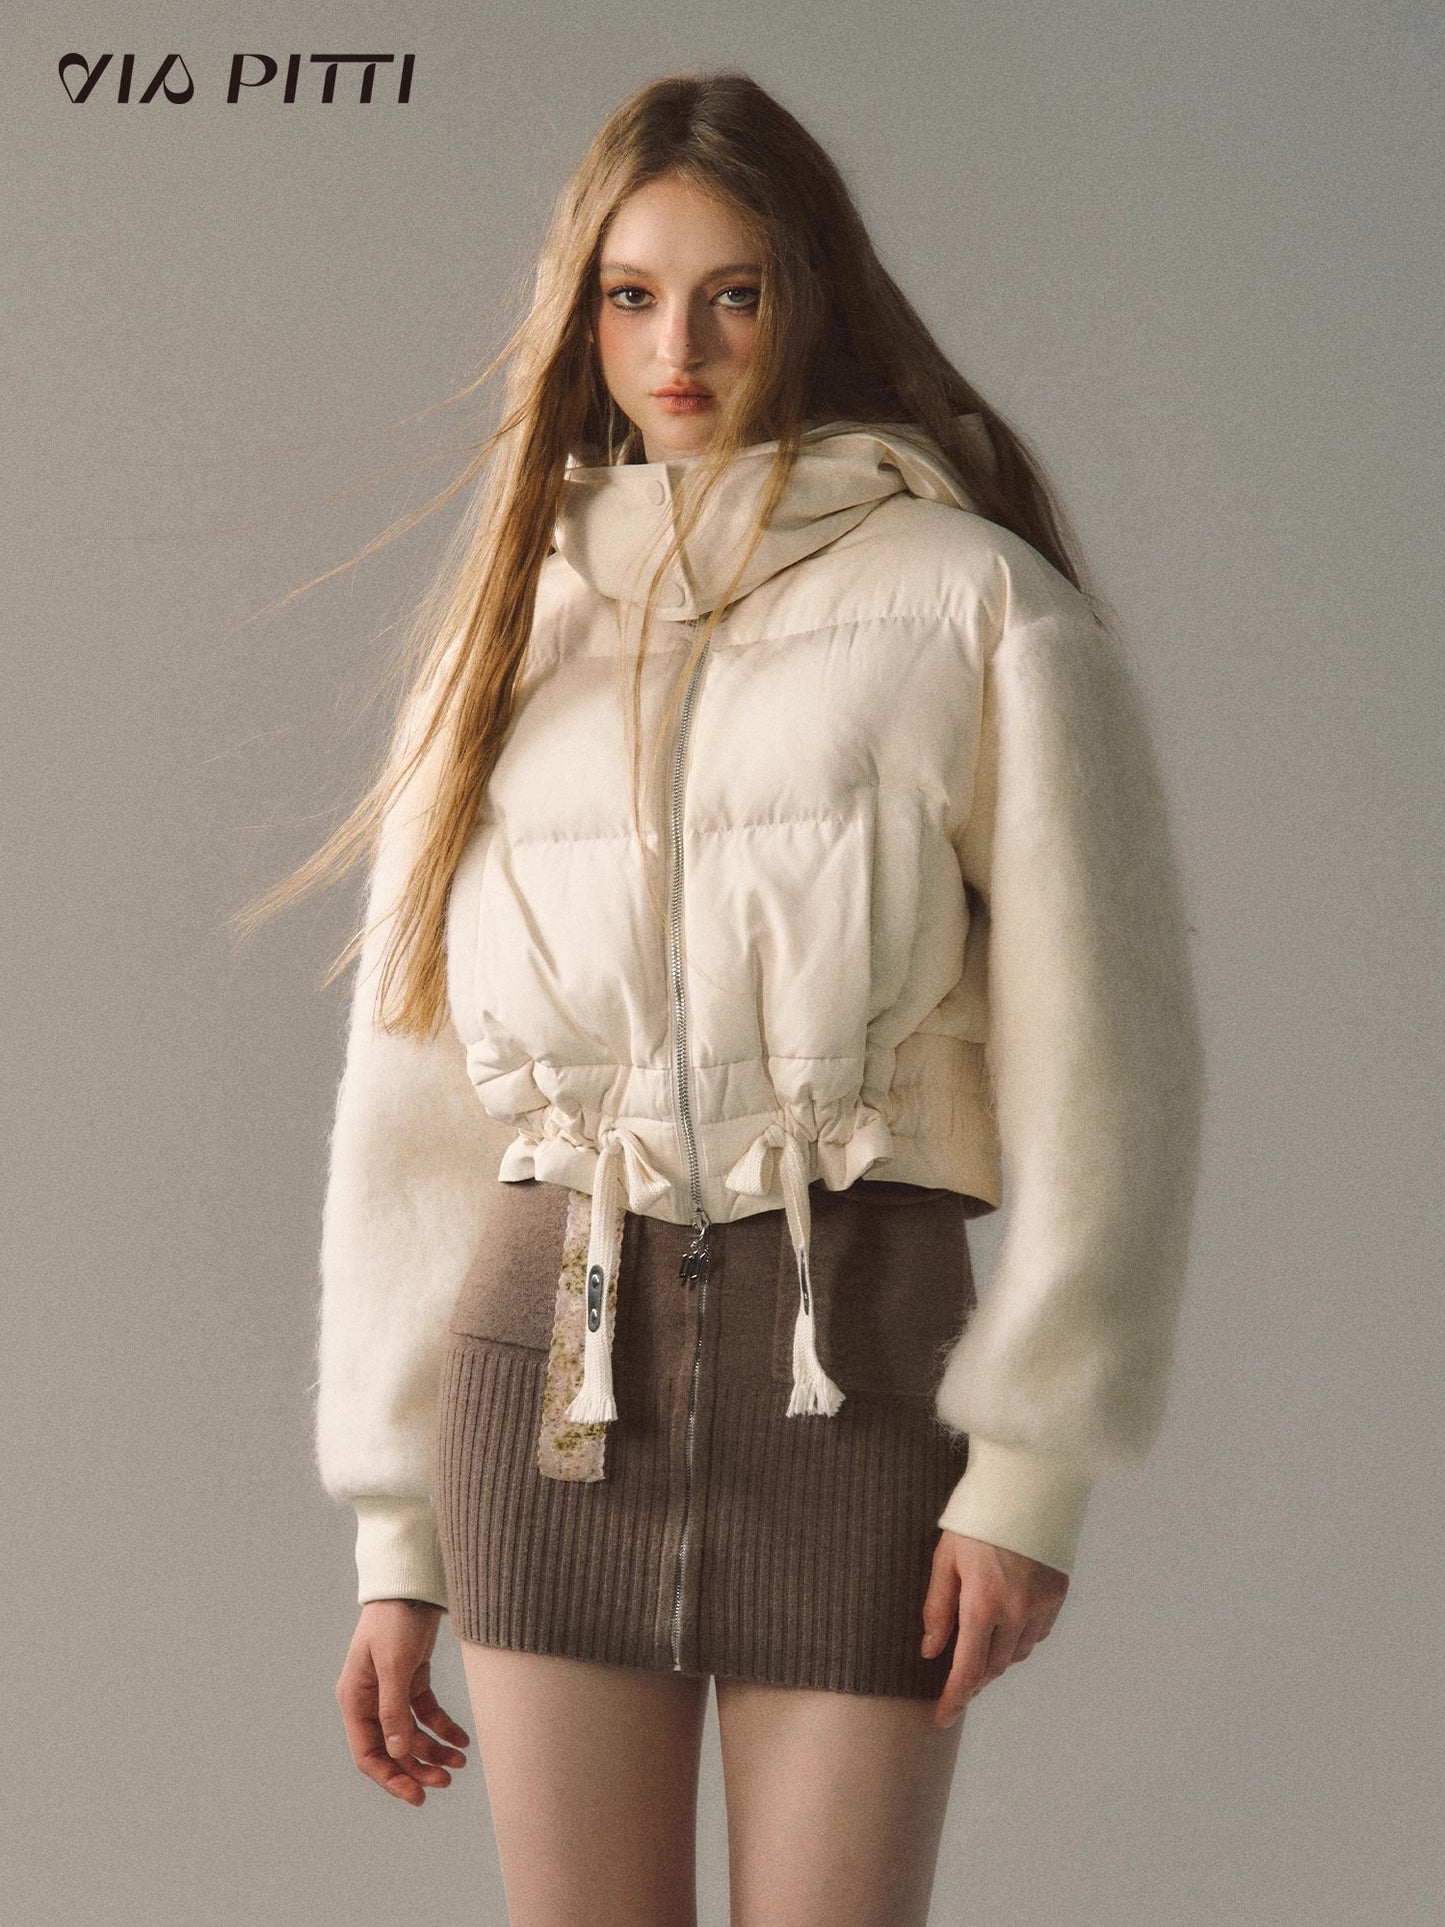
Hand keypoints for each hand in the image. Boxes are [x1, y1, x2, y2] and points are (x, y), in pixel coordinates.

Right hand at [335, 1600, 470, 1804]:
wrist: (411, 1582)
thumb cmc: (395, 1619)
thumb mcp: (394, 1665)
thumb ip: (393, 1710)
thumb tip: (397, 1754)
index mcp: (354, 1700)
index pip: (369, 1754)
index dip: (391, 1779)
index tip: (417, 1796)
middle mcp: (370, 1699)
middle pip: (392, 1748)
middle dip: (417, 1768)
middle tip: (445, 1783)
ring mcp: (391, 1689)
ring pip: (411, 1734)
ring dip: (433, 1750)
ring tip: (459, 1763)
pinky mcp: (412, 1678)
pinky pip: (426, 1713)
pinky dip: (442, 1727)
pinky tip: (462, 1740)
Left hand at [920, 1531, 1069, 1729]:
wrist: (1025, 1485)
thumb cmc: (976, 1518)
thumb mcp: (945, 1557)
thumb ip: (937, 1608)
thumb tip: (930, 1650)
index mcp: (982, 1603)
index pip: (967, 1669)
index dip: (954, 1698)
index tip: (942, 1717)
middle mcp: (1016, 1612)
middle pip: (994, 1667)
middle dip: (974, 1676)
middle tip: (957, 1674)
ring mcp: (1041, 1605)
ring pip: (1018, 1654)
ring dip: (997, 1657)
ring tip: (980, 1641)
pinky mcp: (1058, 1594)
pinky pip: (1038, 1634)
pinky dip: (1021, 1638)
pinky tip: (1007, 1623)